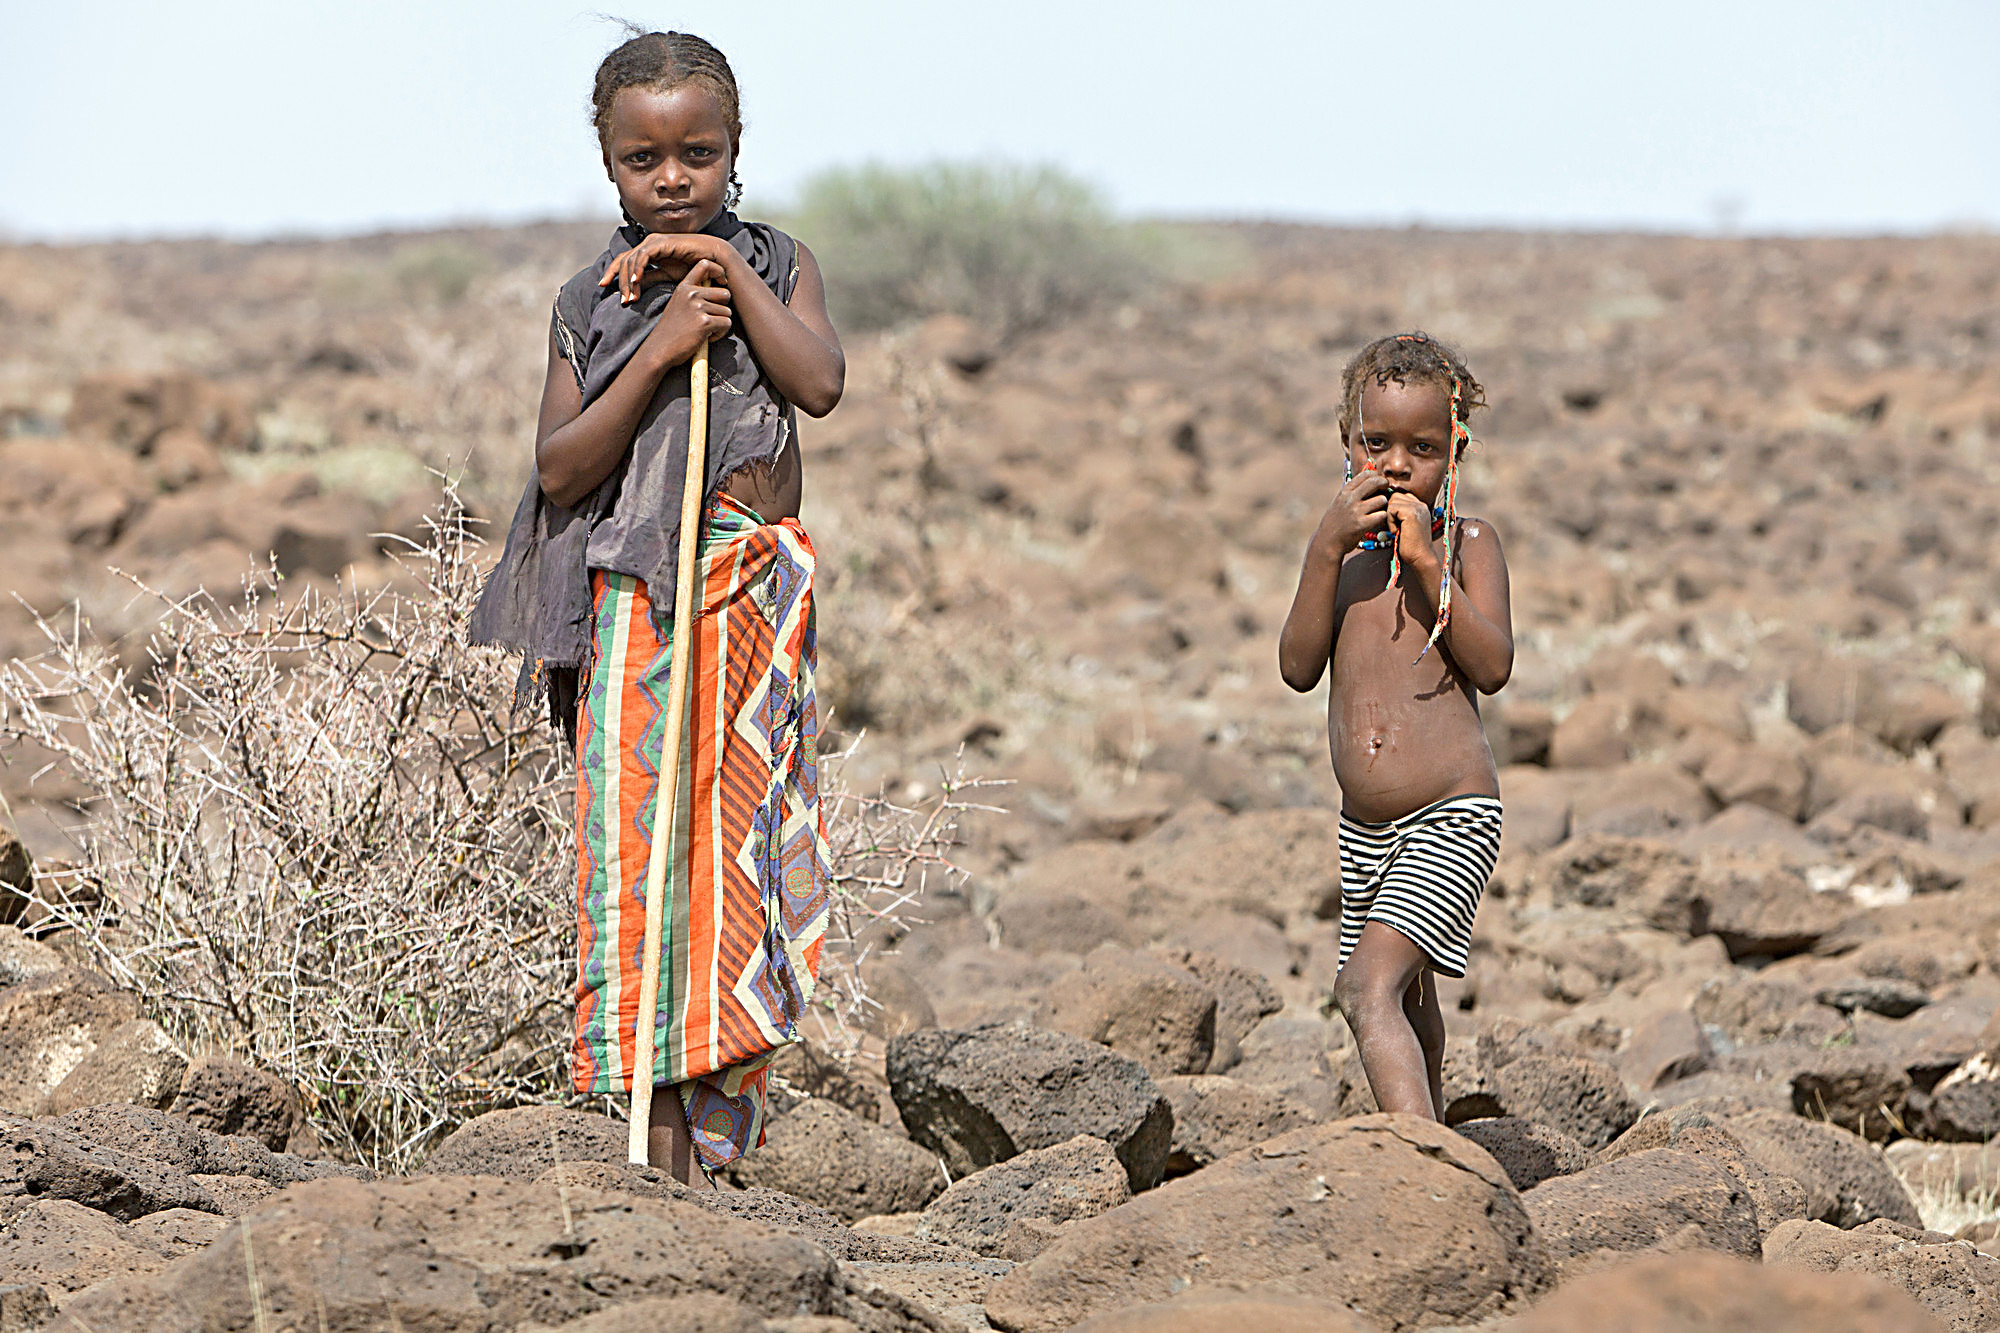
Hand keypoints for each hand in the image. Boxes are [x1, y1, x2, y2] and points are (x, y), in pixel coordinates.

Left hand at [599, 233, 732, 305]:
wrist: (714, 261)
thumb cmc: (694, 269)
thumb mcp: (667, 276)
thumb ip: (650, 278)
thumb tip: (633, 287)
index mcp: (648, 251)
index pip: (623, 261)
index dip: (612, 273)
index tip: (603, 287)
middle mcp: (648, 244)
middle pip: (623, 261)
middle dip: (620, 282)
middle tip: (623, 301)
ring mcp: (654, 241)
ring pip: (631, 259)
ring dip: (628, 280)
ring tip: (631, 297)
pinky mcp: (661, 242)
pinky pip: (643, 256)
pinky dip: (638, 269)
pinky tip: (636, 283)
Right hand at [643, 258, 733, 365]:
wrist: (660, 349)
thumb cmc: (671, 330)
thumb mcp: (678, 304)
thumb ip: (694, 295)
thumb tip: (720, 291)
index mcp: (684, 287)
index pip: (704, 265)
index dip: (719, 271)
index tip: (722, 281)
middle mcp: (691, 293)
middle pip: (725, 293)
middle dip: (722, 308)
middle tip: (709, 320)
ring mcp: (698, 307)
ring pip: (727, 311)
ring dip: (720, 324)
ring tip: (704, 330)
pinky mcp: (705, 322)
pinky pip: (726, 324)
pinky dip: (720, 333)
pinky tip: (706, 337)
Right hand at [1311, 467, 1390, 560]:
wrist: (1326, 542)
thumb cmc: (1336, 521)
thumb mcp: (1340, 502)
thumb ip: (1353, 492)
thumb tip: (1371, 480)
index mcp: (1345, 491)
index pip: (1366, 474)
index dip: (1376, 476)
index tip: (1378, 483)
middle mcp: (1350, 498)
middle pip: (1376, 482)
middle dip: (1384, 485)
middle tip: (1385, 491)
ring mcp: (1356, 511)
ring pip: (1382, 500)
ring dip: (1383, 505)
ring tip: (1378, 510)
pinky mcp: (1362, 524)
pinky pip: (1382, 515)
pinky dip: (1382, 518)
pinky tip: (1376, 520)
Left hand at [1387, 491, 1440, 572]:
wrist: (1420, 557)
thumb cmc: (1410, 545)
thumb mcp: (1404, 525)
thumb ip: (1399, 514)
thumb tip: (1383, 503)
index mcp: (1420, 506)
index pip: (1401, 495)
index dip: (1393, 508)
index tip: (1393, 522)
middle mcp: (1421, 504)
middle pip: (1396, 495)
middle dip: (1390, 510)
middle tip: (1394, 525)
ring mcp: (1418, 507)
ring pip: (1393, 500)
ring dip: (1390, 515)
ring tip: (1396, 528)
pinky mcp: (1412, 512)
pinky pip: (1392, 509)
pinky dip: (1390, 521)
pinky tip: (1396, 531)